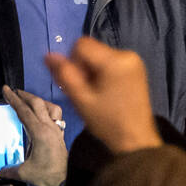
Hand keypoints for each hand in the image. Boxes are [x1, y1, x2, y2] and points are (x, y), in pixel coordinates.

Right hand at [0, 84, 67, 185]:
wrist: (68, 183)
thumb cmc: (47, 177)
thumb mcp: (24, 174)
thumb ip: (10, 170)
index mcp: (39, 132)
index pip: (23, 111)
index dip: (13, 99)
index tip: (6, 89)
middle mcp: (49, 127)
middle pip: (38, 103)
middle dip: (25, 95)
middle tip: (14, 91)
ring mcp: (57, 131)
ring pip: (50, 107)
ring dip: (39, 101)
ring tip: (30, 101)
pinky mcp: (61, 136)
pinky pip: (57, 117)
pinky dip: (49, 111)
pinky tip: (44, 116)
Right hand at [44, 38, 160, 154]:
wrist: (136, 140)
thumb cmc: (107, 122)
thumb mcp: (81, 99)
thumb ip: (64, 74)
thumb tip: (48, 55)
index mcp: (115, 60)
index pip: (81, 45)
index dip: (73, 63)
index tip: (78, 84)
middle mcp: (127, 54)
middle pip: (92, 50)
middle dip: (83, 68)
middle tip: (85, 93)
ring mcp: (134, 61)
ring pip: (100, 57)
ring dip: (92, 72)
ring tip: (96, 95)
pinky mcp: (137, 69)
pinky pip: (111, 63)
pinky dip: (103, 74)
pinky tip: (106, 93)